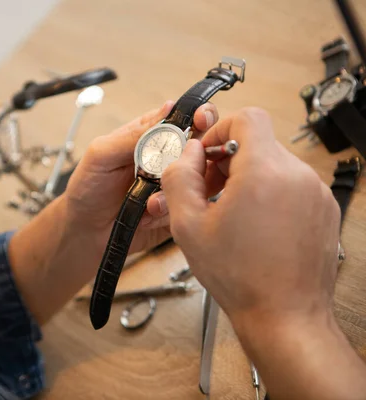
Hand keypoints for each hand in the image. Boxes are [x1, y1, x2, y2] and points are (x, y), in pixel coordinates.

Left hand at [63, 101, 218, 253]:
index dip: (199, 116)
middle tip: (181, 166)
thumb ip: (135, 135)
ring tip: (150, 202)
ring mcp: (176, 185)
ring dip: (180, 189)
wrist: (85, 231)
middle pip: (203, 146)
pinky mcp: (178, 210)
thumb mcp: (102, 154)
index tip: (201, 120)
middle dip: (200, 154)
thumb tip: (167, 109)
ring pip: (200, 179)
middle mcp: (168, 159)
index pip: (185, 118)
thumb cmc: (87, 188)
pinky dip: (172, 210)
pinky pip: (191, 207)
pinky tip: (149, 215)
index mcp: (150, 136)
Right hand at [160, 108, 365, 399]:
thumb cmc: (240, 276)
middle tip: (209, 188)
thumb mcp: (188, 225)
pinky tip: (253, 224)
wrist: (284, 315)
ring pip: (275, 164)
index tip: (208, 153)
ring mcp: (315, 193)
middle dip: (229, 159)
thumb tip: (188, 154)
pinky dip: (269, 194)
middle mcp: (297, 175)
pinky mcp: (323, 209)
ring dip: (248, 178)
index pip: (248, 117)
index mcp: (264, 172)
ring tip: (230, 211)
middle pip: (260, 142)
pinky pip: (291, 185)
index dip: (220, 129)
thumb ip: (179, 177)